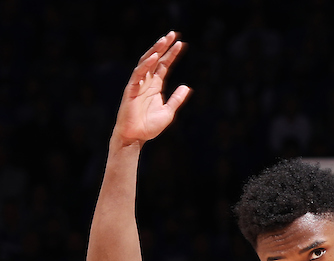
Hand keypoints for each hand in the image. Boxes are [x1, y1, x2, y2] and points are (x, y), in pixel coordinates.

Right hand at [114, 32, 190, 146]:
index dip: (172, 54)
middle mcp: (147, 81)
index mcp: (155, 85)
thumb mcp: (168, 112)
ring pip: (146, 62)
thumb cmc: (149, 126)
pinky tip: (155, 57)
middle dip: (163, 46)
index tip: (181, 43)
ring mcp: (138, 83)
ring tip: (164, 40)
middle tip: (173, 34)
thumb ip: (176, 99)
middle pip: (156, 59)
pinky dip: (146, 65)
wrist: (136, 137)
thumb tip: (187, 87)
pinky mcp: (132, 89)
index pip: (164, 65)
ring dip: (155, 50)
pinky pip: (138, 74)